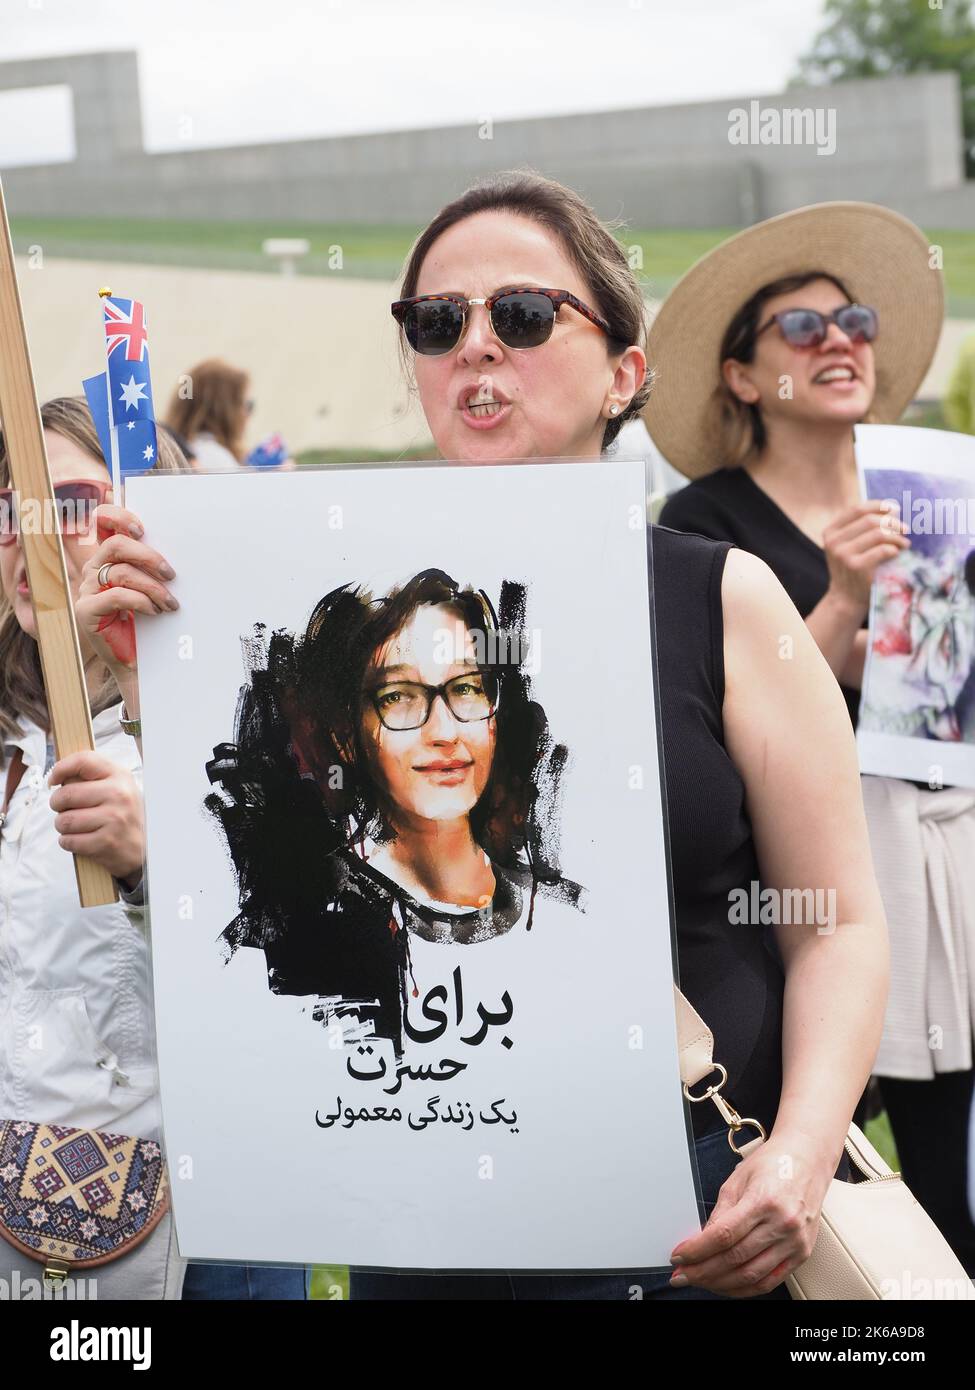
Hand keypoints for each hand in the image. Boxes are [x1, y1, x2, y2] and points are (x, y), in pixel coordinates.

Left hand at [49, 750, 144, 882]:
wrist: (145, 847)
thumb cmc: (124, 814)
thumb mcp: (117, 787)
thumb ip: (92, 777)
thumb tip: (58, 776)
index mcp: (119, 776)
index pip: (83, 761)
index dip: (61, 768)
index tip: (53, 779)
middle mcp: (119, 794)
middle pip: (66, 794)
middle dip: (57, 804)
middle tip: (64, 808)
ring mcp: (114, 819)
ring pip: (64, 820)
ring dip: (62, 826)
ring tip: (75, 825)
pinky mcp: (106, 842)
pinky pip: (69, 840)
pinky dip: (68, 841)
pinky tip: (80, 839)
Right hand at [76, 504, 178, 684]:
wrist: (138, 661)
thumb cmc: (147, 622)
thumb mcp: (151, 588)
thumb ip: (151, 566)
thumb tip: (172, 549)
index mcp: (106, 559)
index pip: (101, 524)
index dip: (117, 517)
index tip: (141, 528)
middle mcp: (92, 570)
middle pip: (115, 545)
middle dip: (148, 555)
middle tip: (171, 574)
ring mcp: (86, 591)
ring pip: (120, 572)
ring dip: (152, 586)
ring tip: (170, 603)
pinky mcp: (86, 611)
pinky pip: (116, 595)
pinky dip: (141, 601)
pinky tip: (155, 611)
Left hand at [669, 1132, 832, 1296]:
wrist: (808, 1159)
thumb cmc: (773, 1164)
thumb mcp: (738, 1179)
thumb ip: (720, 1213)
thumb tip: (700, 1241)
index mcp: (764, 1201)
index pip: (723, 1235)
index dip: (696, 1250)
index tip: (679, 1257)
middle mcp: (782, 1224)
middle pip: (735, 1259)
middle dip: (702, 1271)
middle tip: (682, 1274)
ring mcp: (795, 1242)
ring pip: (751, 1276)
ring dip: (720, 1284)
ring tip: (700, 1281)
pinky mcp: (802, 1254)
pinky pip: (770, 1282)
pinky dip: (745, 1289)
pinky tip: (727, 1285)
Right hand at [822, 500, 909, 615]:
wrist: (846, 599)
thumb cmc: (854, 569)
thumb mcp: (849, 546)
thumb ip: (862, 528)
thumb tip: (892, 510)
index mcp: (831, 532)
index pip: (857, 510)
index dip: (878, 506)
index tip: (895, 509)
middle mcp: (834, 542)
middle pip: (870, 520)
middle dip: (892, 522)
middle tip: (905, 529)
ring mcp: (843, 555)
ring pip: (878, 534)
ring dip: (896, 537)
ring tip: (904, 543)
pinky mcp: (856, 567)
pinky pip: (883, 550)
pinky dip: (895, 548)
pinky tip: (898, 552)